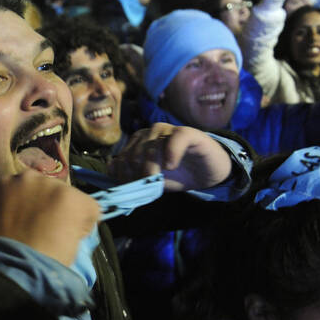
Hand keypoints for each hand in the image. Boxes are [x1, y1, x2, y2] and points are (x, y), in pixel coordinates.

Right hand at [0, 171, 100, 266]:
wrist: (16, 263)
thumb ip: (3, 209)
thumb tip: (12, 214)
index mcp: (8, 182)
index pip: (29, 189)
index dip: (35, 207)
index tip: (34, 224)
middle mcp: (31, 177)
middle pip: (51, 190)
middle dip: (51, 207)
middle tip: (47, 231)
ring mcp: (54, 186)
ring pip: (70, 200)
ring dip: (68, 215)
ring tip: (59, 238)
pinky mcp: (76, 198)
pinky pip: (90, 210)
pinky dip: (85, 225)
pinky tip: (72, 239)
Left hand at [108, 124, 231, 191]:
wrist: (208, 172)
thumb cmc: (178, 175)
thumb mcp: (152, 181)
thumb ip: (132, 176)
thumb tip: (111, 170)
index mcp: (138, 143)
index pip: (121, 158)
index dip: (122, 176)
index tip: (130, 189)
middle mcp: (150, 133)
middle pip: (133, 154)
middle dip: (136, 174)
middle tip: (145, 186)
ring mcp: (168, 130)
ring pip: (150, 147)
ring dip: (150, 167)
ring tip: (156, 179)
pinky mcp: (187, 133)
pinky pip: (175, 138)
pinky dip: (171, 153)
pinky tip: (171, 166)